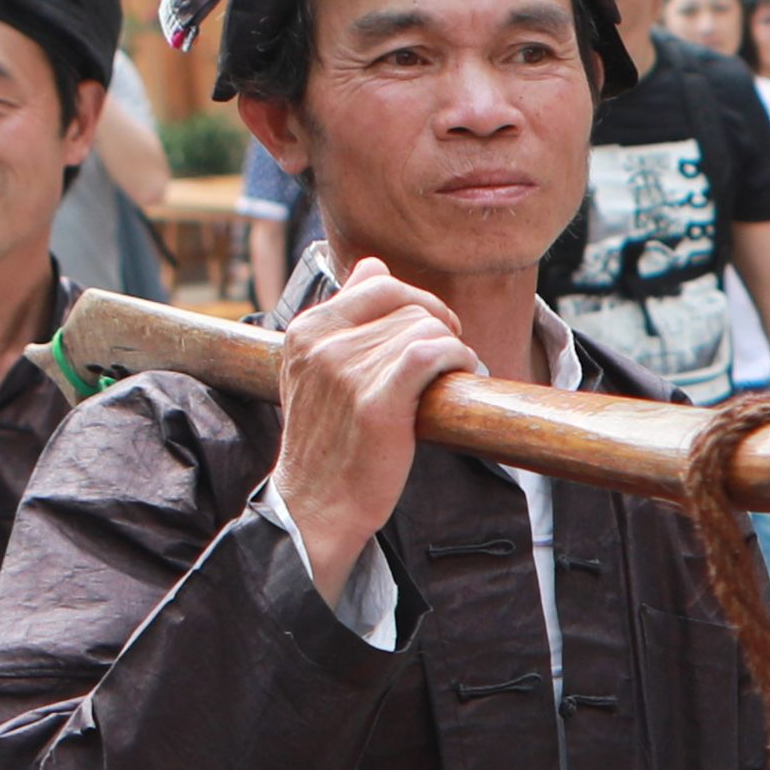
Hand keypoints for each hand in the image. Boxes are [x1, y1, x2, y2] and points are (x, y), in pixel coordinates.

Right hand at [271, 256, 477, 606]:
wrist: (318, 505)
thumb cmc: (330, 441)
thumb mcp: (319, 369)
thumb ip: (345, 316)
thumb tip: (372, 264)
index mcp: (305, 330)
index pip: (378, 282)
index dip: (418, 301)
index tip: (434, 330)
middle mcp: (322, 343)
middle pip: (409, 306)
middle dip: (440, 328)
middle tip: (450, 358)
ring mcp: (346, 370)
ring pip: (426, 329)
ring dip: (453, 350)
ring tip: (453, 377)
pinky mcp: (376, 401)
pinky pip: (432, 352)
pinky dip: (458, 358)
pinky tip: (464, 375)